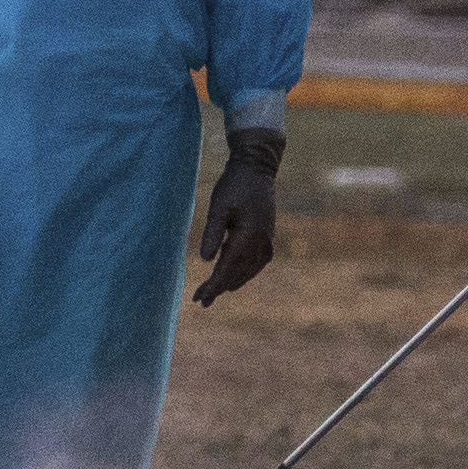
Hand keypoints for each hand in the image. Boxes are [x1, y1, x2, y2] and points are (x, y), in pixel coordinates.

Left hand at [190, 128, 281, 306]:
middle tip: (201, 301)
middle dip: (219, 288)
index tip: (200, 299)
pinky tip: (236, 276)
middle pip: (238, 273)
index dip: (214, 286)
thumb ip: (212, 233)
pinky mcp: (268, 236)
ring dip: (232, 282)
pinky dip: (245, 272)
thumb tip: (205, 260)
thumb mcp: (218, 206)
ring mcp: (267, 239)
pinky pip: (257, 263)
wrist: (257, 167)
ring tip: (214, 292)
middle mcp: (261, 242)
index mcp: (249, 235)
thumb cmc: (235, 183)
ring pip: (249, 270)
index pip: (228, 268)